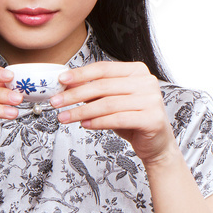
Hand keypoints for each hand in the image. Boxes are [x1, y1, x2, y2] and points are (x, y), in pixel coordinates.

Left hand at [49, 61, 177, 167]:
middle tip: (56, 101)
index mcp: (137, 71)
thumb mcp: (111, 101)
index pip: (104, 69)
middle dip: (75, 94)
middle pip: (103, 86)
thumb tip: (67, 85)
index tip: (61, 80)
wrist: (156, 144)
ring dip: (82, 111)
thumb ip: (94, 91)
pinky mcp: (152, 119)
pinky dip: (97, 122)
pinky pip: (117, 119)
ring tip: (65, 117)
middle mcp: (146, 82)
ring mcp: (151, 100)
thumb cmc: (133, 119)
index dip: (81, 74)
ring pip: (108, 104)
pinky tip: (84, 124)